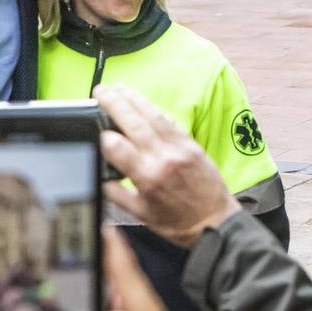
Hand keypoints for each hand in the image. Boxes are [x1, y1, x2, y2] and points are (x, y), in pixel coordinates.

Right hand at [94, 85, 239, 247]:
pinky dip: (154, 109)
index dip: (104, 136)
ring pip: (153, 116)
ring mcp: (179, 148)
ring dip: (134, 99)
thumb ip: (116, 195)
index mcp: (147, 178)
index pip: (118, 148)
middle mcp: (163, 159)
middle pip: (134, 123)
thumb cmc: (178, 223)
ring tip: (118, 88)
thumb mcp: (140, 215)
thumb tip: (99, 177)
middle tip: (100, 91)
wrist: (214, 222)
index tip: (96, 131)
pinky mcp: (191, 144)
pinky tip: (143, 101)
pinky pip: (169, 121)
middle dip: (114, 103)